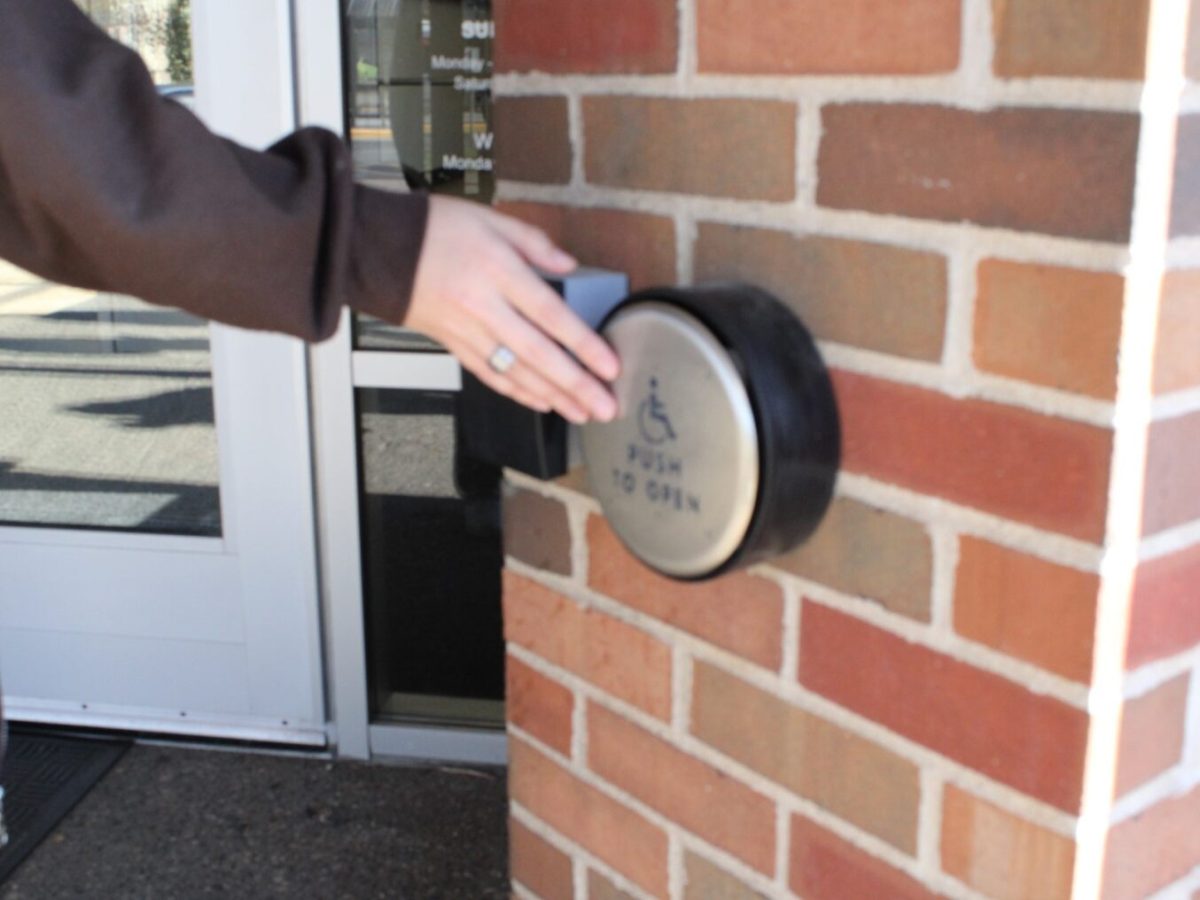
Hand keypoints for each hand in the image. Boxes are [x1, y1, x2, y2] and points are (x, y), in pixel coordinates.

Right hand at [404, 196, 619, 422]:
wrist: (374, 248)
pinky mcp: (451, 345)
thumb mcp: (488, 217)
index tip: (609, 367)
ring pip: (515, 372)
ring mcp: (465, 330)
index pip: (550, 314)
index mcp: (497, 270)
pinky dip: (518, 392)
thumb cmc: (430, 228)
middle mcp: (483, 307)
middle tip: (605, 407)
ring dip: (552, 396)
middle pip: (538, 354)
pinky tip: (542, 403)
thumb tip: (569, 265)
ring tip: (582, 413)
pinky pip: (489, 374)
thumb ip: (533, 242)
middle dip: (576, 385)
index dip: (583, 344)